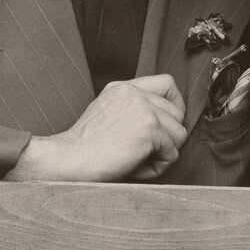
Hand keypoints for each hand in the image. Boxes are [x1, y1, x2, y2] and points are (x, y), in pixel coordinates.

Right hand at [4, 74, 186, 182]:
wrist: (70, 159)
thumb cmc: (85, 147)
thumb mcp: (106, 113)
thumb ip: (131, 108)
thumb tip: (162, 121)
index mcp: (123, 87)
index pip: (167, 83)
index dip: (174, 105)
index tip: (166, 125)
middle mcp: (134, 93)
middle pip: (178, 113)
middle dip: (167, 136)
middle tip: (143, 151)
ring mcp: (143, 108)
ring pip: (179, 134)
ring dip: (163, 153)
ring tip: (137, 159)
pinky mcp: (150, 128)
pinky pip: (172, 154)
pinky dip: (157, 167)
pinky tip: (135, 166)